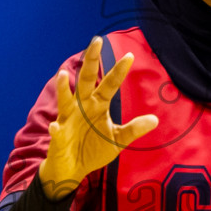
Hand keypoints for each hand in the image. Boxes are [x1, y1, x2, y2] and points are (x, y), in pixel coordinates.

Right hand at [38, 38, 159, 200]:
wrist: (73, 169)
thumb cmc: (93, 150)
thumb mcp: (117, 140)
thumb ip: (133, 129)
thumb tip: (155, 119)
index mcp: (98, 105)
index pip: (109, 84)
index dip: (118, 71)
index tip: (130, 56)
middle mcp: (82, 107)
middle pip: (86, 80)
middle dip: (89, 61)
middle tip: (95, 41)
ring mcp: (68, 120)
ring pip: (66, 101)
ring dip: (64, 88)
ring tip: (62, 74)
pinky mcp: (58, 137)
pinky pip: (56, 132)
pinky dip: (56, 130)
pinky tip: (55, 128)